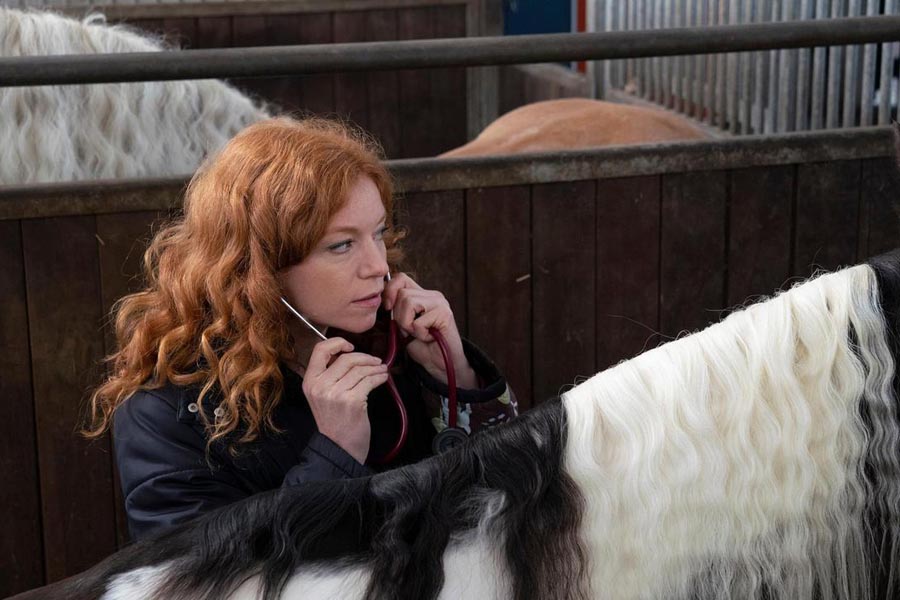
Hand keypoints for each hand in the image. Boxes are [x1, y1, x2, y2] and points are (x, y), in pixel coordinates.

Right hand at [301, 337, 388, 463]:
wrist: (339, 448)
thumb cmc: (334, 421)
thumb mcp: (322, 396)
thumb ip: (329, 375)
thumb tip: (350, 354)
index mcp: (309, 381)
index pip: (320, 350)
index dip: (337, 343)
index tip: (350, 347)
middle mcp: (320, 386)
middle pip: (346, 358)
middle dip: (365, 357)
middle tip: (376, 361)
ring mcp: (335, 394)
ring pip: (360, 369)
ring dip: (375, 367)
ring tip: (382, 370)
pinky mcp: (352, 401)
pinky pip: (370, 380)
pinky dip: (380, 377)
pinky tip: (383, 378)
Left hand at [383, 273, 476, 388]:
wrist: (440, 364)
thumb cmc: (422, 346)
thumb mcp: (402, 325)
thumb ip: (396, 310)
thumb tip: (384, 301)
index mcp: (422, 294)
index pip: (401, 278)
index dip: (390, 291)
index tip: (387, 308)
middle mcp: (433, 295)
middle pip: (402, 294)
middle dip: (399, 316)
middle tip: (410, 330)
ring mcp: (440, 303)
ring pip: (408, 303)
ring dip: (408, 324)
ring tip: (418, 333)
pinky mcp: (445, 314)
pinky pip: (418, 321)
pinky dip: (418, 334)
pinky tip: (428, 337)